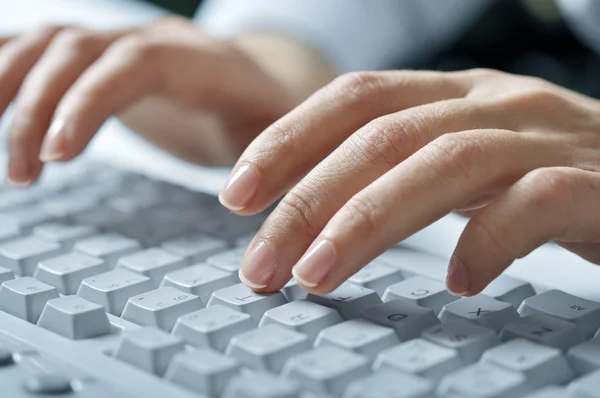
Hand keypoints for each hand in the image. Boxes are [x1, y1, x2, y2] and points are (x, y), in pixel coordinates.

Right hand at [0, 17, 323, 185]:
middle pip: (81, 51)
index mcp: (205, 64)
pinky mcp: (101, 59)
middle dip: (40, 110)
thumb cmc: (264, 118)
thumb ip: (271, 163)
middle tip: (23, 176)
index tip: (58, 156)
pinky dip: (5, 69)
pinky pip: (42, 49)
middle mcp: (156, 42)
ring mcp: (123, 43)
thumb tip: (243, 202)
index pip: (137, 64)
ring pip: (51, 45)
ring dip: (10, 91)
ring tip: (6, 160)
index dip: (90, 101)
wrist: (254, 83)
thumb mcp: (281, 140)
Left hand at [220, 68, 599, 295]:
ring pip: (444, 164)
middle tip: (261, 266)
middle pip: (383, 137)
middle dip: (310, 200)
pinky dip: (490, 239)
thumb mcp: (462, 164)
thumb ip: (401, 175)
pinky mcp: (597, 183)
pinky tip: (457, 282)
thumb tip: (315, 218)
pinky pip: (537, 201)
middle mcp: (494, 104)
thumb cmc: (547, 177)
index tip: (237, 195)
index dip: (288, 140)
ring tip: (319, 278)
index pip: (355, 99)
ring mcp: (548, 138)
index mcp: (453, 96)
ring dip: (370, 222)